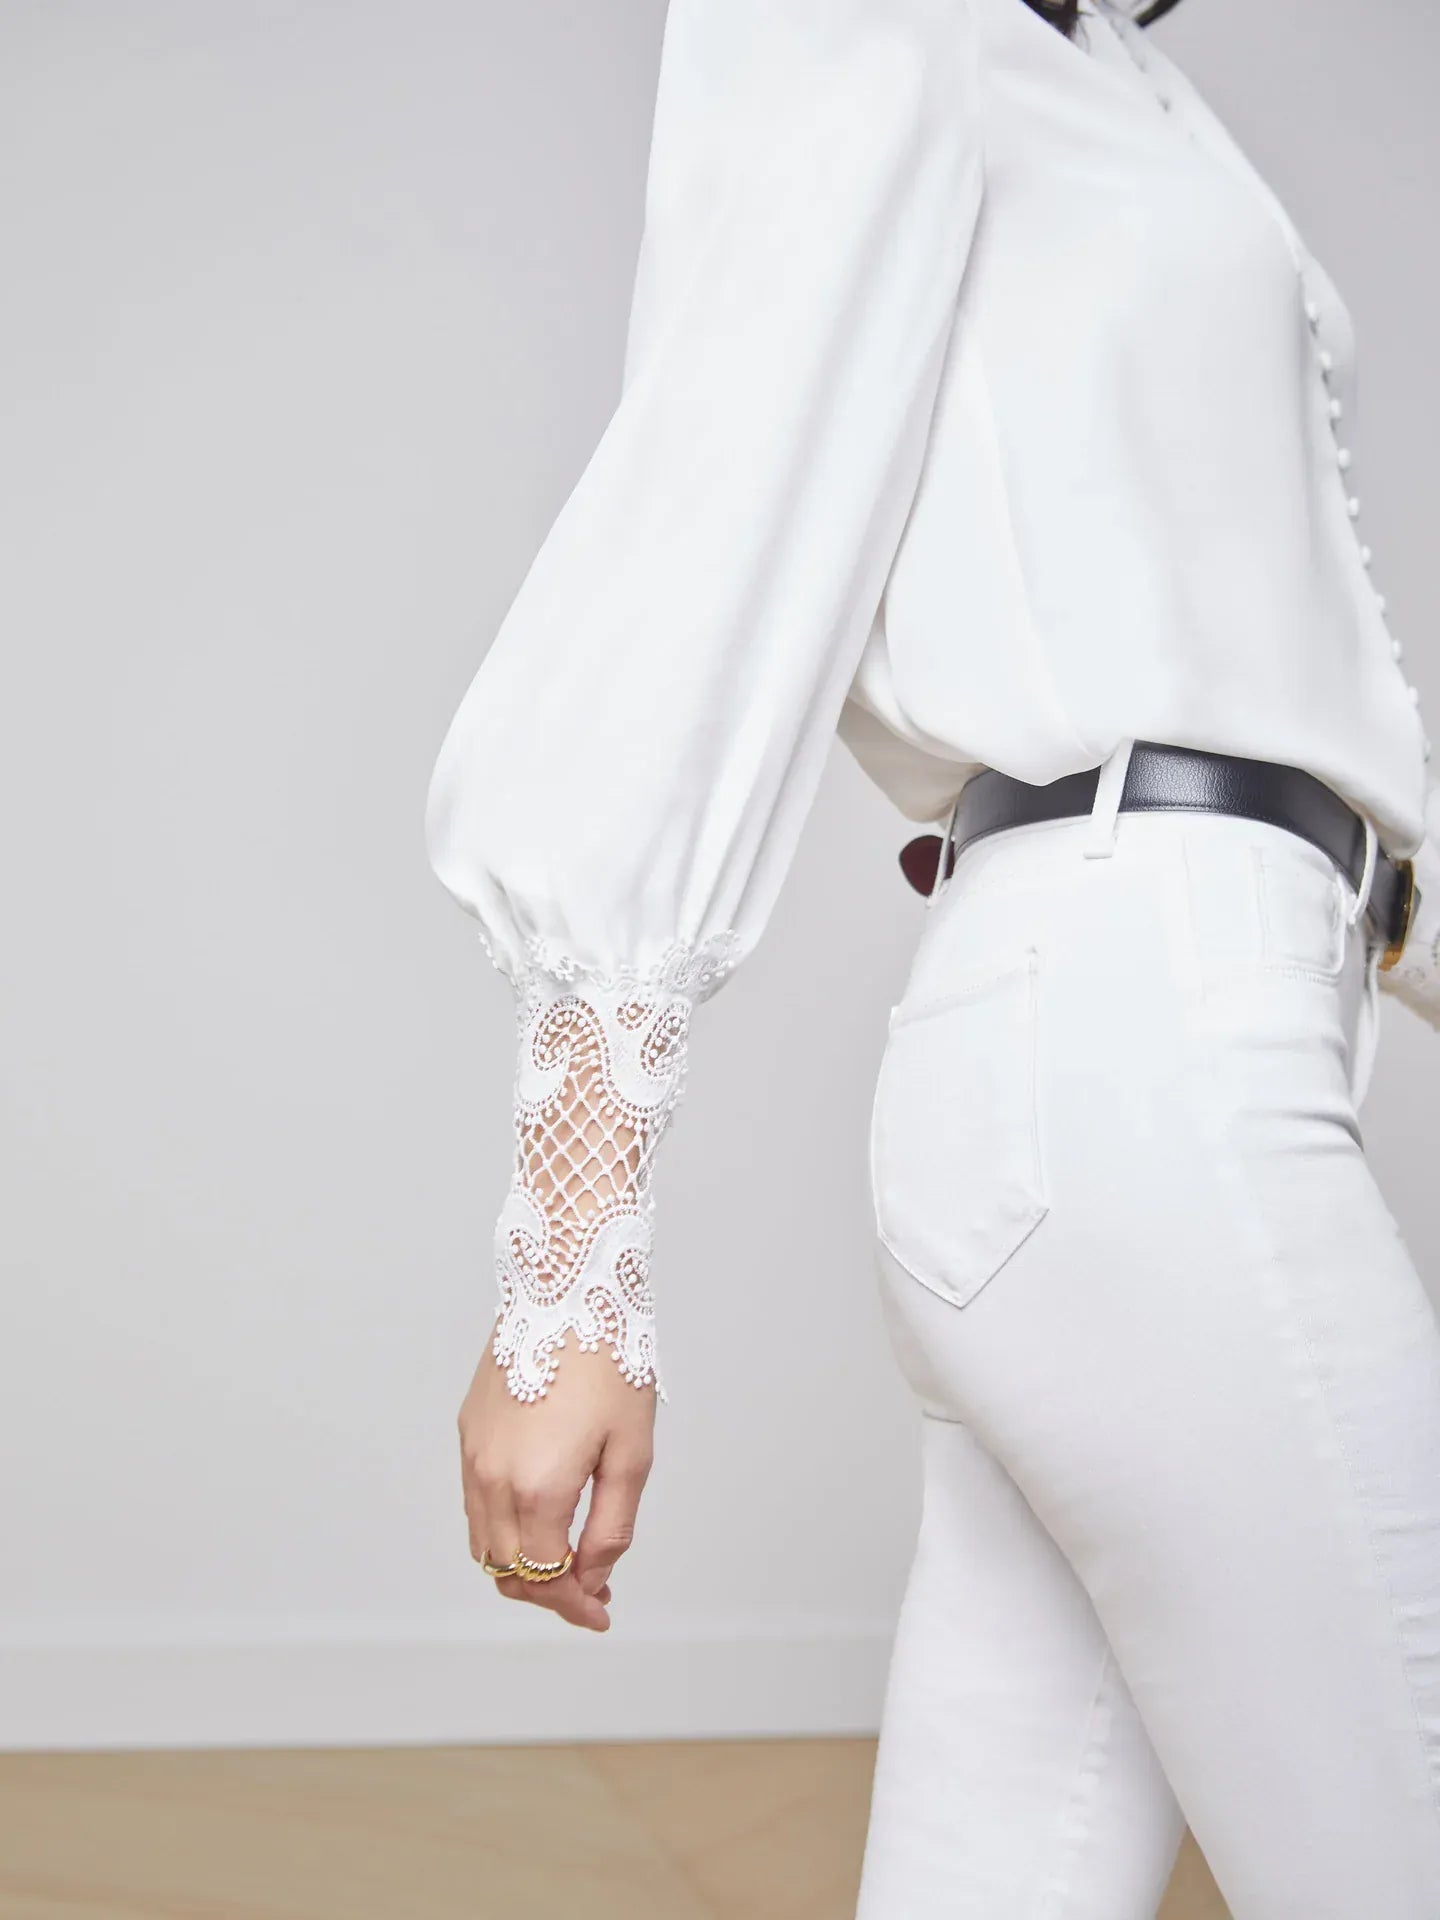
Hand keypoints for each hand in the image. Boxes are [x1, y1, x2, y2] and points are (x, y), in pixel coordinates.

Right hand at [458, 1316, 655, 1630]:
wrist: (568, 1291)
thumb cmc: (610, 1364)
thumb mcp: (632, 1452)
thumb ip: (611, 1526)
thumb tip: (592, 1577)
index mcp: (536, 1488)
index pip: (546, 1577)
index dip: (574, 1606)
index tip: (601, 1614)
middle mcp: (492, 1478)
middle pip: (507, 1570)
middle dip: (547, 1593)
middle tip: (589, 1592)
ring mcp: (473, 1455)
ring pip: (483, 1543)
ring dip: (519, 1565)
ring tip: (565, 1560)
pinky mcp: (467, 1431)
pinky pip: (475, 1503)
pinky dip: (501, 1528)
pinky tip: (538, 1516)